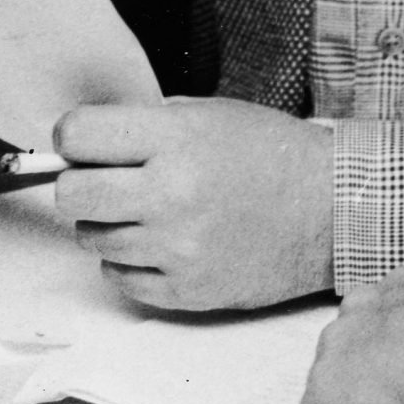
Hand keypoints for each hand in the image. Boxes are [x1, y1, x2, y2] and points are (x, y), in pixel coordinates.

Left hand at [53, 98, 334, 310]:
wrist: (331, 208)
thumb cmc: (272, 155)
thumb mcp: (209, 113)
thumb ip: (144, 126)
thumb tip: (80, 146)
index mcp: (176, 138)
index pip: (76, 135)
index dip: (74, 137)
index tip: (87, 144)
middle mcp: (172, 193)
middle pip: (71, 194)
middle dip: (82, 184)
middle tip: (110, 181)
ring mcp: (179, 247)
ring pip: (92, 239)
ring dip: (110, 224)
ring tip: (150, 211)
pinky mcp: (188, 290)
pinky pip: (119, 279)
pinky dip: (131, 262)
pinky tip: (162, 243)